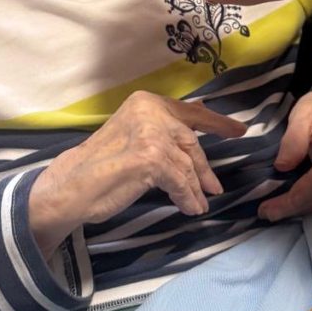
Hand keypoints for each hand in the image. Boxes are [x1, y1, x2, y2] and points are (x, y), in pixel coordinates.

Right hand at [28, 92, 245, 259]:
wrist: (72, 184)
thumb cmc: (100, 165)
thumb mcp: (133, 136)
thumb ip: (160, 134)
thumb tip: (194, 150)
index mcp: (146, 102)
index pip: (189, 112)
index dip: (217, 123)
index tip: (239, 131)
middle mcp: (151, 112)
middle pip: (190, 142)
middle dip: (204, 168)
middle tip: (215, 187)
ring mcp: (152, 134)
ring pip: (186, 166)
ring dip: (194, 189)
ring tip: (199, 204)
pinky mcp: (152, 159)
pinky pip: (180, 183)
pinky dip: (187, 198)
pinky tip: (189, 208)